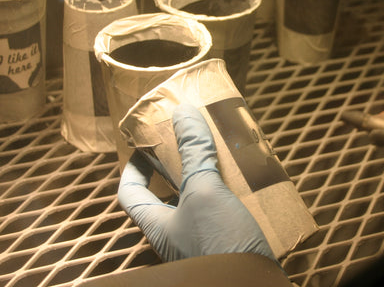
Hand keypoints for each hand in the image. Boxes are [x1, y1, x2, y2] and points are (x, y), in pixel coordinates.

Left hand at [117, 103, 275, 262]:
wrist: (252, 286)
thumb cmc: (219, 244)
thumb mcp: (204, 192)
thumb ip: (193, 154)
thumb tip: (183, 114)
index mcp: (158, 225)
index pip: (130, 193)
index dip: (133, 168)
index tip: (142, 145)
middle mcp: (176, 234)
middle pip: (167, 194)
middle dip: (179, 167)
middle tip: (191, 144)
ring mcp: (201, 240)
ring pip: (199, 202)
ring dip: (209, 178)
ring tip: (224, 157)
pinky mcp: (226, 244)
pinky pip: (223, 213)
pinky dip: (231, 195)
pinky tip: (248, 183)